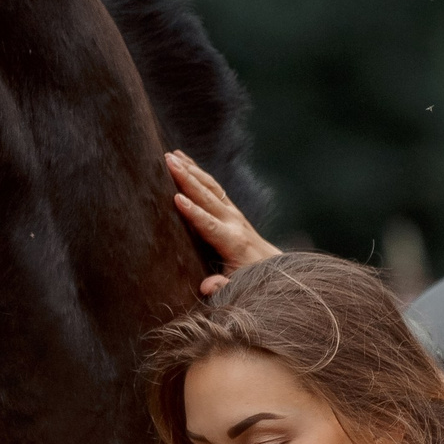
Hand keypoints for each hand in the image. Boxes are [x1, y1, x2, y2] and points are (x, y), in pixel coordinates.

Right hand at [167, 150, 279, 295]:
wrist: (275, 267)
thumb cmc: (252, 280)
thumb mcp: (239, 288)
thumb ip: (223, 287)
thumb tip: (206, 287)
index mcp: (233, 242)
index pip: (209, 224)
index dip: (193, 212)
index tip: (176, 198)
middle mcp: (233, 222)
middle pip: (208, 197)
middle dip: (187, 179)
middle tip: (168, 162)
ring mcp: (233, 213)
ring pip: (210, 187)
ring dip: (191, 170)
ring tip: (170, 156)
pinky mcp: (230, 208)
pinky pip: (212, 186)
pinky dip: (197, 171)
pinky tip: (183, 159)